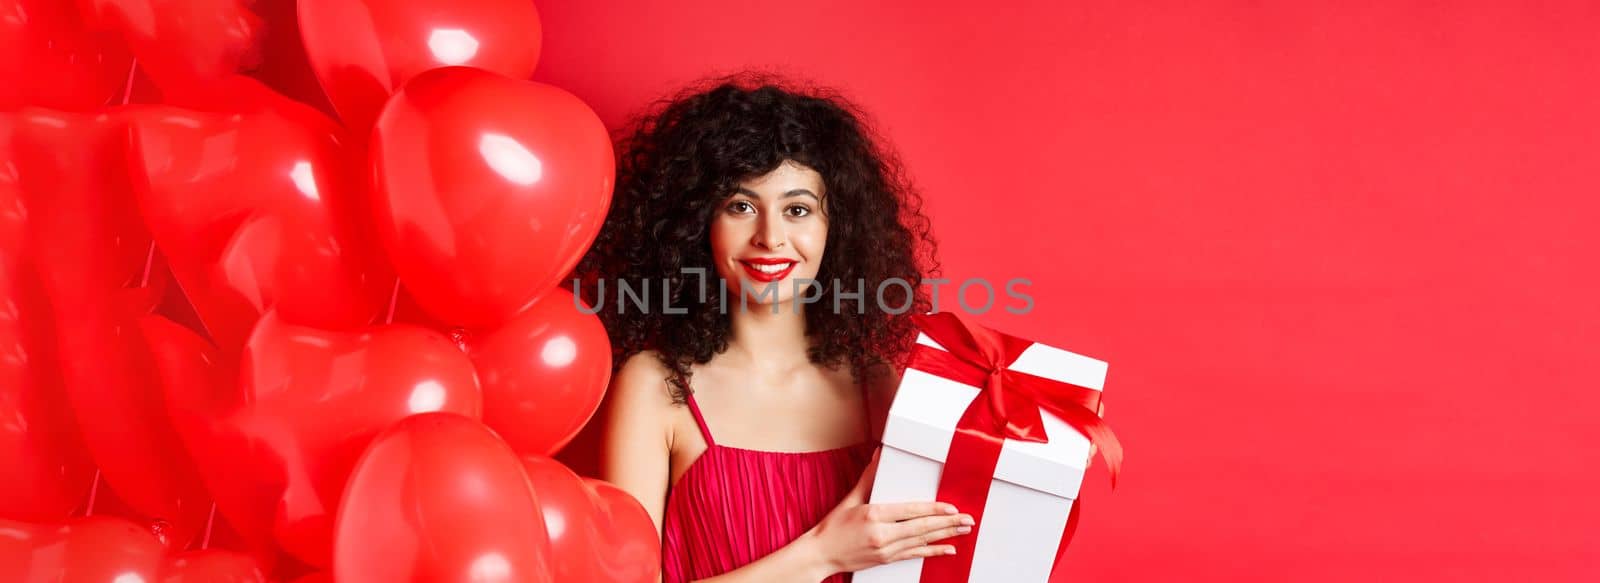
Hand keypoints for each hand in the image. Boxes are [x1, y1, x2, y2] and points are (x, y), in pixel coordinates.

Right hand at [798, 448, 973, 576]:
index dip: (934, 510)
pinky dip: (933, 551)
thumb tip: (879, 455)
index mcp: (874, 514)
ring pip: (922, 541)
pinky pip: (914, 555)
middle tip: (968, 519)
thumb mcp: (851, 498)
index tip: (952, 508)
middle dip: (948, 523)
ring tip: (963, 530)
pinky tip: (948, 549)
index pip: (911, 511)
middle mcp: (882, 534)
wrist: (821, 554)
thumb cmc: (833, 527)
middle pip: (922, 527)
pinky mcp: (886, 560)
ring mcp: (886, 549)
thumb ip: (869, 477)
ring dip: (946, 536)